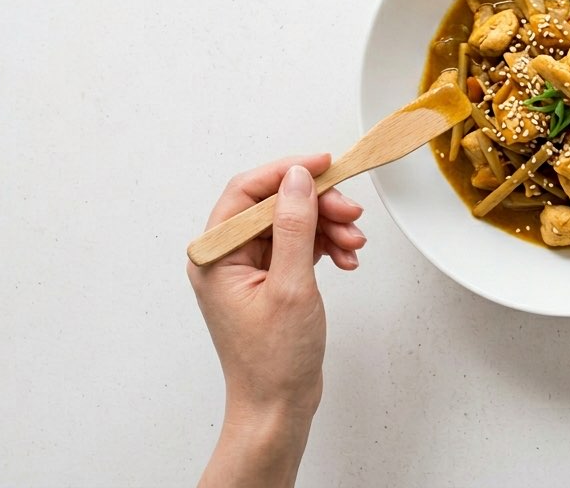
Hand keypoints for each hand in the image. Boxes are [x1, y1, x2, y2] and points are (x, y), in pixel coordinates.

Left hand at [188, 153, 366, 487]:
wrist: (277, 407)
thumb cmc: (274, 360)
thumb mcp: (290, 286)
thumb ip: (295, 227)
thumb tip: (298, 179)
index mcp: (215, 254)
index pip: (248, 192)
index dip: (288, 172)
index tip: (326, 163)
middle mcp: (226, 256)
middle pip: (276, 205)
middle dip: (318, 205)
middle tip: (352, 215)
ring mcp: (248, 269)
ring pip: (293, 223)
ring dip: (327, 227)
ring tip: (355, 246)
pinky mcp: (270, 279)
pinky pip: (299, 245)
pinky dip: (325, 246)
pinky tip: (345, 260)